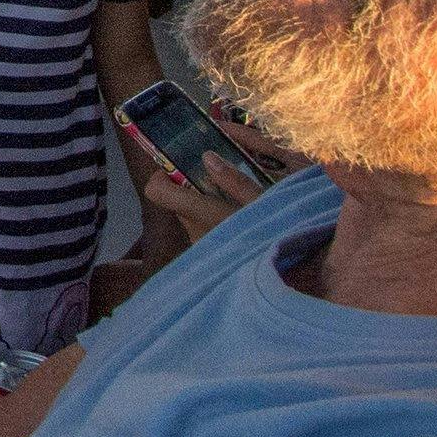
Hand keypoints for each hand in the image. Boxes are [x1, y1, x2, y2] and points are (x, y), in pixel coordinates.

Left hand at [137, 138, 292, 242]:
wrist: (280, 279)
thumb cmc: (276, 236)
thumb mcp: (265, 203)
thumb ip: (234, 180)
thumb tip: (207, 157)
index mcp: (202, 214)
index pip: (157, 191)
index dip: (163, 174)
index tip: (183, 163)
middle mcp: (194, 231)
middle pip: (176, 200)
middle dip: (191, 184)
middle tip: (220, 174)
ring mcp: (202, 245)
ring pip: (191, 214)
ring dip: (205, 201)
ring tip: (235, 195)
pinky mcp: (213, 254)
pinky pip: (204, 228)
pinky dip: (215, 217)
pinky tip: (240, 216)